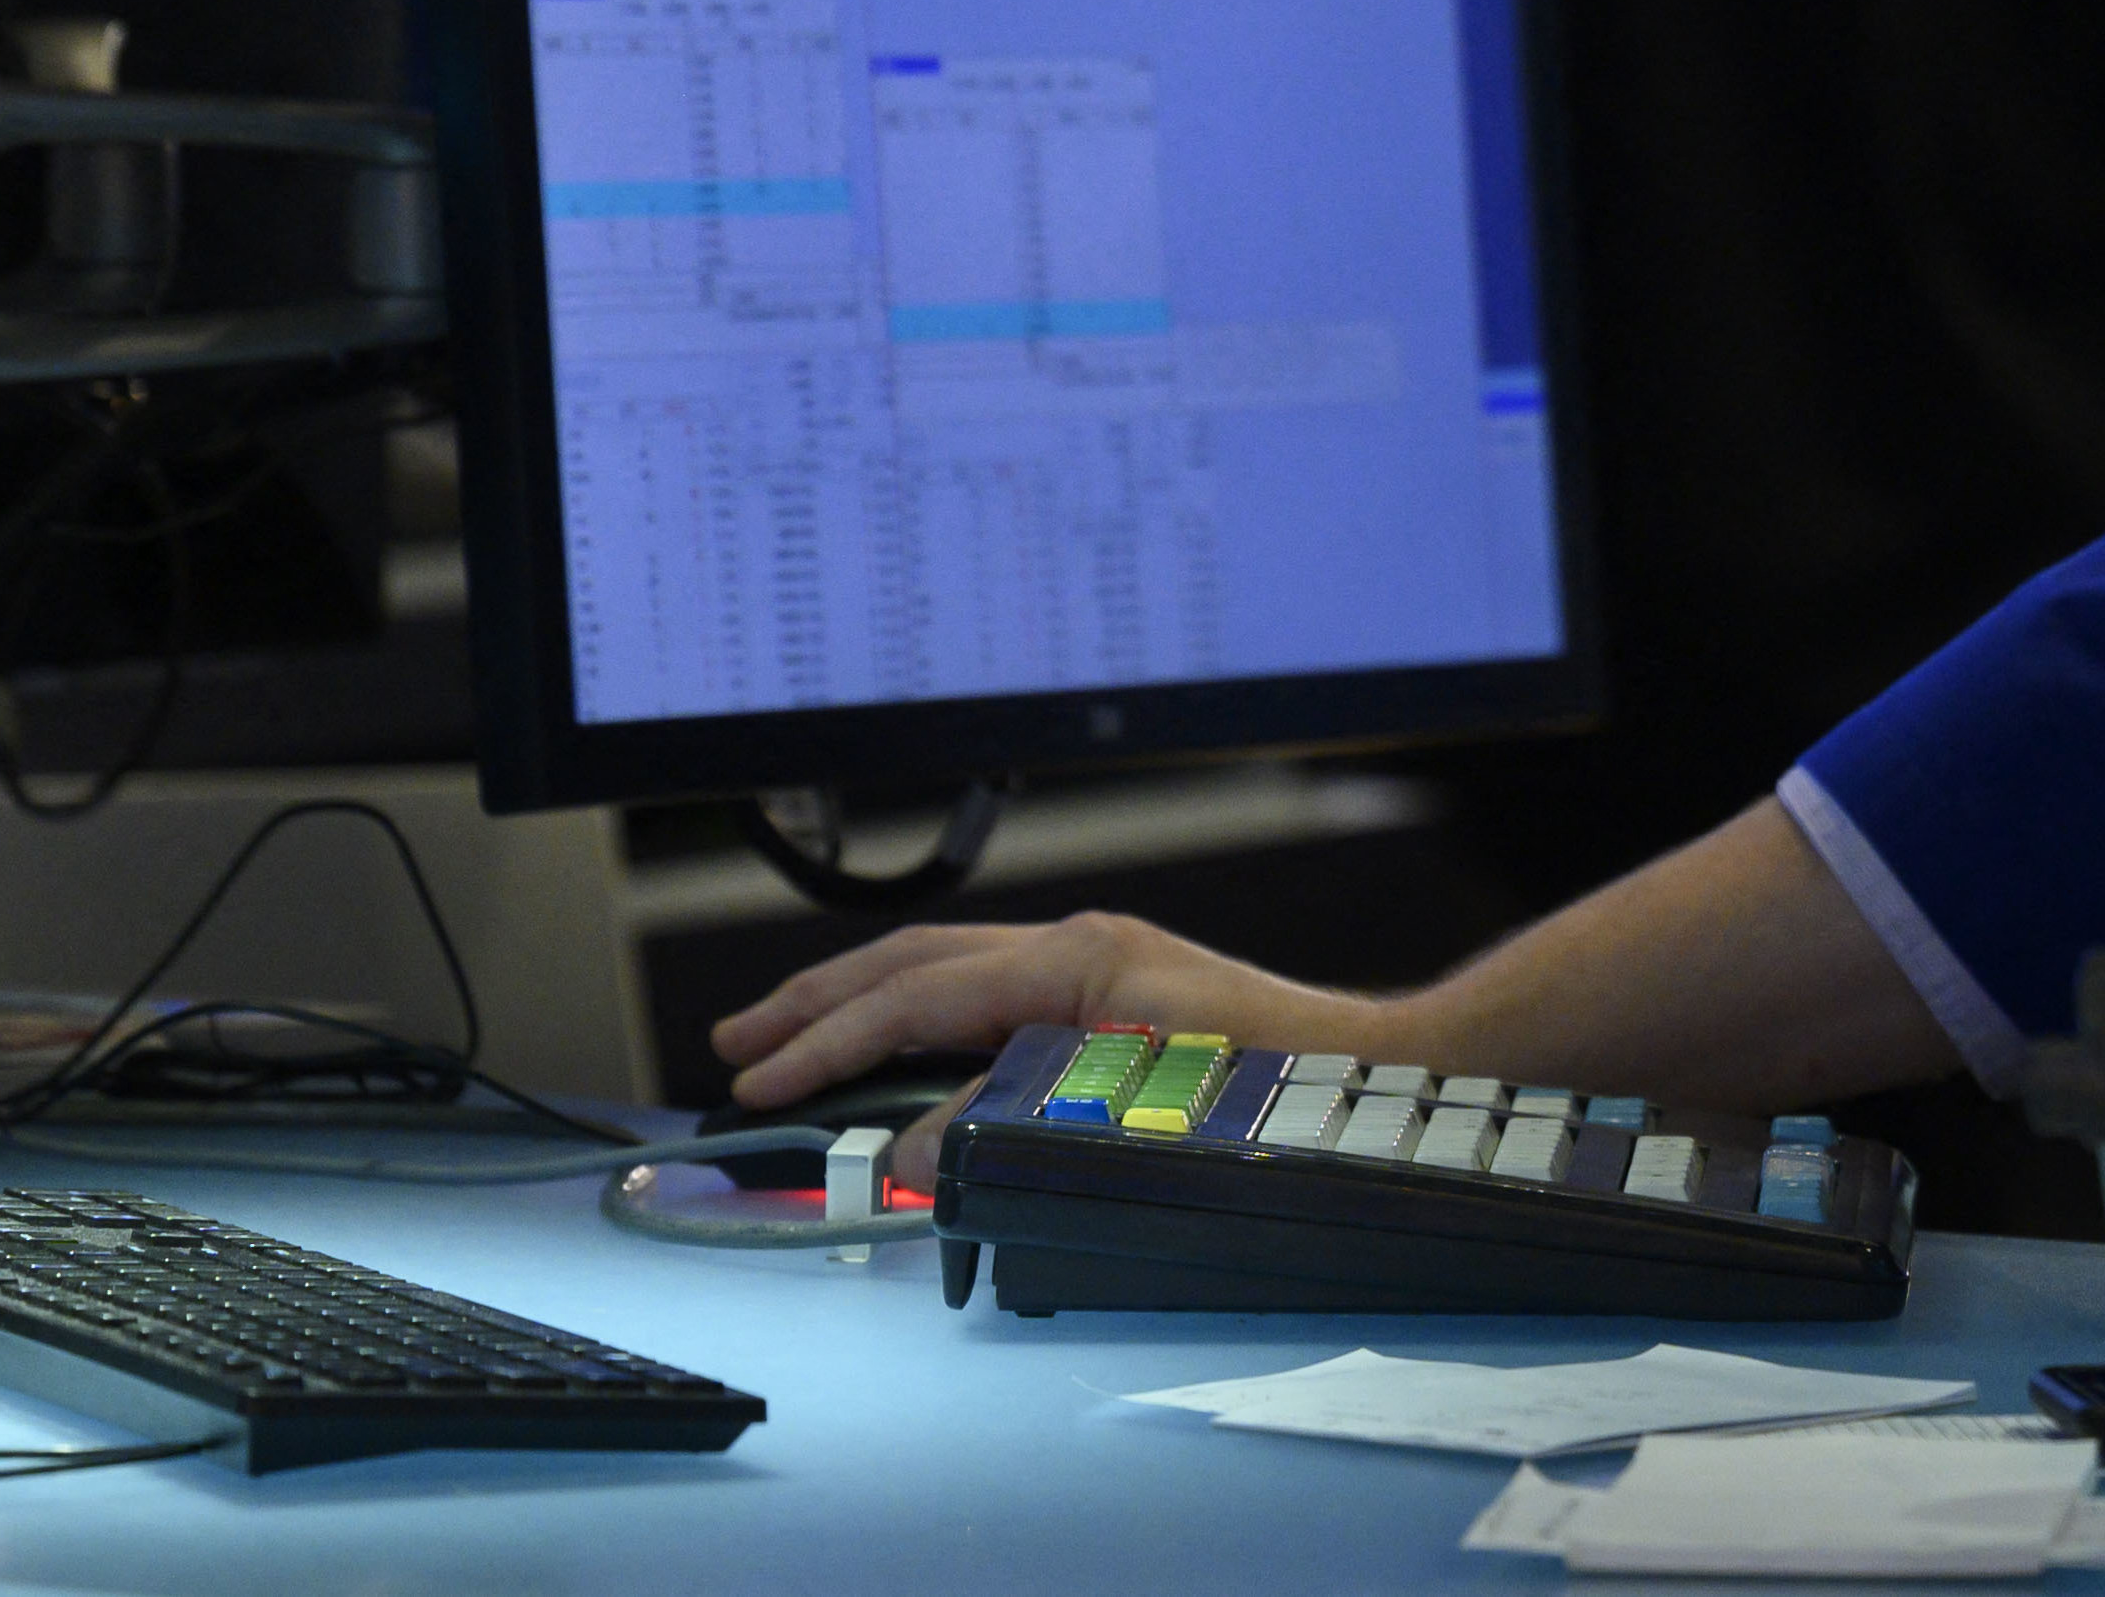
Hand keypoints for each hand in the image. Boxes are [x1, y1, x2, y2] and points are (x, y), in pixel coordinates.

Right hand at [709, 910, 1400, 1188]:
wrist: (1362, 1075)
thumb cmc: (1265, 1085)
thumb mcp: (1115, 1106)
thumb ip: (1004, 1122)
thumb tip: (911, 1157)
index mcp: (1072, 957)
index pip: (914, 996)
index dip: (827, 1044)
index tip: (761, 1083)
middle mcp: (1077, 946)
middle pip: (917, 961)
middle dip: (821, 1002)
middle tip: (742, 1044)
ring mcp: (1094, 965)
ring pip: (947, 971)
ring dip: (865, 1006)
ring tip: (795, 1042)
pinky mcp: (1109, 995)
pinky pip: (988, 995)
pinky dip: (924, 1019)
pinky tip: (901, 1051)